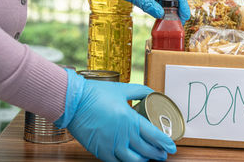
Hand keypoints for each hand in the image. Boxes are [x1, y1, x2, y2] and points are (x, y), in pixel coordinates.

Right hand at [55, 69, 175, 161]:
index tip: (171, 147)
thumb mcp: (122, 89)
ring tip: (148, 158)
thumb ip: (140, 91)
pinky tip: (130, 159)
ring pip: (133, 161)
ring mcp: (111, 145)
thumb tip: (153, 92)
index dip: (165, 143)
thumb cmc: (96, 94)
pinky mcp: (100, 151)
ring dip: (144, 160)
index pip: (154, 136)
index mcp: (130, 120)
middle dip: (158, 154)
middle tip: (163, 154)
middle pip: (146, 151)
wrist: (72, 102)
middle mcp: (123, 135)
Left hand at [81, 0, 190, 23]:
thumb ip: (148, 4)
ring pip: (164, 0)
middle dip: (177, 9)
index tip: (185, 17)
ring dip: (168, 11)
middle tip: (179, 23)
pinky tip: (159, 18)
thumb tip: (161, 15)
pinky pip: (155, 2)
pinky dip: (158, 10)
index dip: (183, 4)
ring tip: (171, 23)